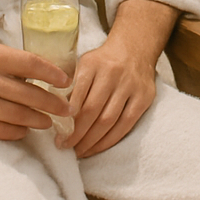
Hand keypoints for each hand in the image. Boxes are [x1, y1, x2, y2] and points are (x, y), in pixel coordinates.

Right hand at [0, 41, 74, 139]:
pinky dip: (18, 132)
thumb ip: (8, 64)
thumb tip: (44, 75)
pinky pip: (2, 131)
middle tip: (67, 110)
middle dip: (52, 103)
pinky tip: (25, 130)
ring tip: (49, 122)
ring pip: (18, 115)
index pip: (29, 63)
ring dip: (38, 120)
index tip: (66, 82)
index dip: (52, 74)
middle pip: (28, 94)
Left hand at [58, 37, 156, 156]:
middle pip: (93, 111)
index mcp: (92, 64)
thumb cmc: (102, 62)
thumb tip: (55, 114)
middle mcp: (112, 73)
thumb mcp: (84, 64)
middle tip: (66, 147)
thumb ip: (71, 85)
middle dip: (77, 134)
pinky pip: (126, 125)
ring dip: (92, 141)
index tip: (58, 136)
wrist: (135, 49)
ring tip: (79, 151)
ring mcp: (130, 86)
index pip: (77, 95)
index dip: (67, 119)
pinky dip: (110, 140)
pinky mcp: (144, 97)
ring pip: (109, 121)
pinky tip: (97, 147)